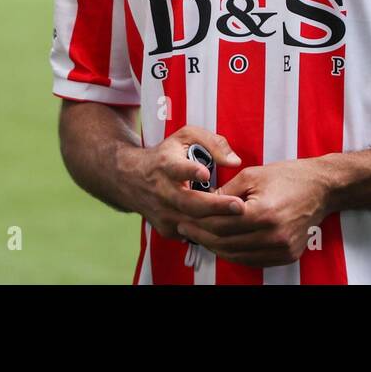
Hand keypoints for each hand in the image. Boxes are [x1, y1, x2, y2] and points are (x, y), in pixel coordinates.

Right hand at [121, 126, 244, 241]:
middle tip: (238, 206)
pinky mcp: (166, 228)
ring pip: (192, 223)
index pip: (177, 168)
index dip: (190, 171)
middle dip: (215, 206)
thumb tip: (234, 161)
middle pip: (189, 203)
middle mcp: (162, 191)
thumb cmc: (165, 155)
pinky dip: (209, 233)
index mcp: (166, 165)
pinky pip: (192, 234)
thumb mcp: (185, 137)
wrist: (131, 180)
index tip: (204, 172)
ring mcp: (163, 213)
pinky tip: (227, 229)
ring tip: (239, 220)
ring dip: (216, 223)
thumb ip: (212, 143)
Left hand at [177, 158, 333, 267]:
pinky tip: (222, 244)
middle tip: (185, 229)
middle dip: (202, 237)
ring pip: (237, 255)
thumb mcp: (251, 175)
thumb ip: (225, 192)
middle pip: (226, 243)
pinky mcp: (287, 255)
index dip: (198, 223)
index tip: (183, 218)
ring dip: (216, 248)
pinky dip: (234, 254)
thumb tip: (201, 203)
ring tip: (200, 237)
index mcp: (264, 213)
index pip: (220, 225)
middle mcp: (274, 235)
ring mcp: (282, 249)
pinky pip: (253, 260)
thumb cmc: (287, 176)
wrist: (320, 188)